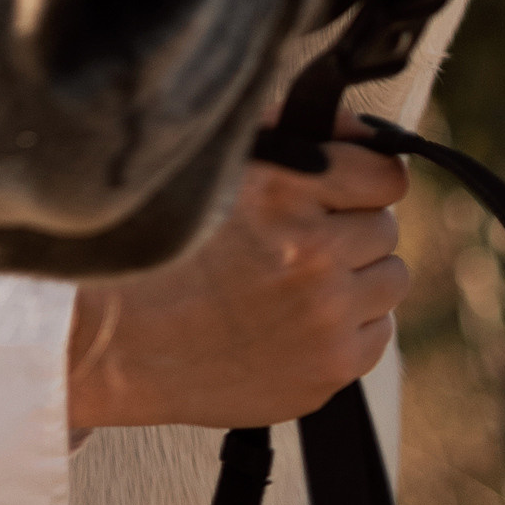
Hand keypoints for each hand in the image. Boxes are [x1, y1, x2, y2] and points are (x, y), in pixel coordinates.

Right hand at [66, 111, 409, 432]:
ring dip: (355, 276)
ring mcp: (326, 320)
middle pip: (385, 228)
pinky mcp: (328, 372)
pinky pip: (375, 337)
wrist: (115, 340)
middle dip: (349, 228)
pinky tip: (295, 319)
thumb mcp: (219, 163)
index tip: (339, 189)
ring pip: (389, 282)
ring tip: (296, 280)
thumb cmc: (159, 241)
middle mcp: (314, 255)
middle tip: (298, 239)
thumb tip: (365, 131)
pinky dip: (347, 326)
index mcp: (286, 190)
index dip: (361, 178)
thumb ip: (299, 133)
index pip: (384, 175)